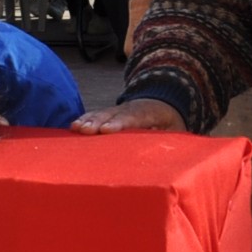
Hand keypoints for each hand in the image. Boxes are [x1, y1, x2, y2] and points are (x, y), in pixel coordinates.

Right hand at [72, 99, 186, 135]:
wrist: (163, 102)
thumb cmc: (170, 122)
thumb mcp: (177, 129)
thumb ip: (171, 138)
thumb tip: (166, 149)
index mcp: (149, 112)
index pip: (133, 117)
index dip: (119, 123)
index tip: (106, 130)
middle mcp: (130, 108)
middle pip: (112, 114)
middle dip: (97, 121)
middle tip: (85, 130)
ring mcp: (118, 109)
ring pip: (101, 113)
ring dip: (88, 120)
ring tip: (75, 128)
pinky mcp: (109, 113)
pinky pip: (96, 115)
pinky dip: (85, 120)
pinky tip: (74, 127)